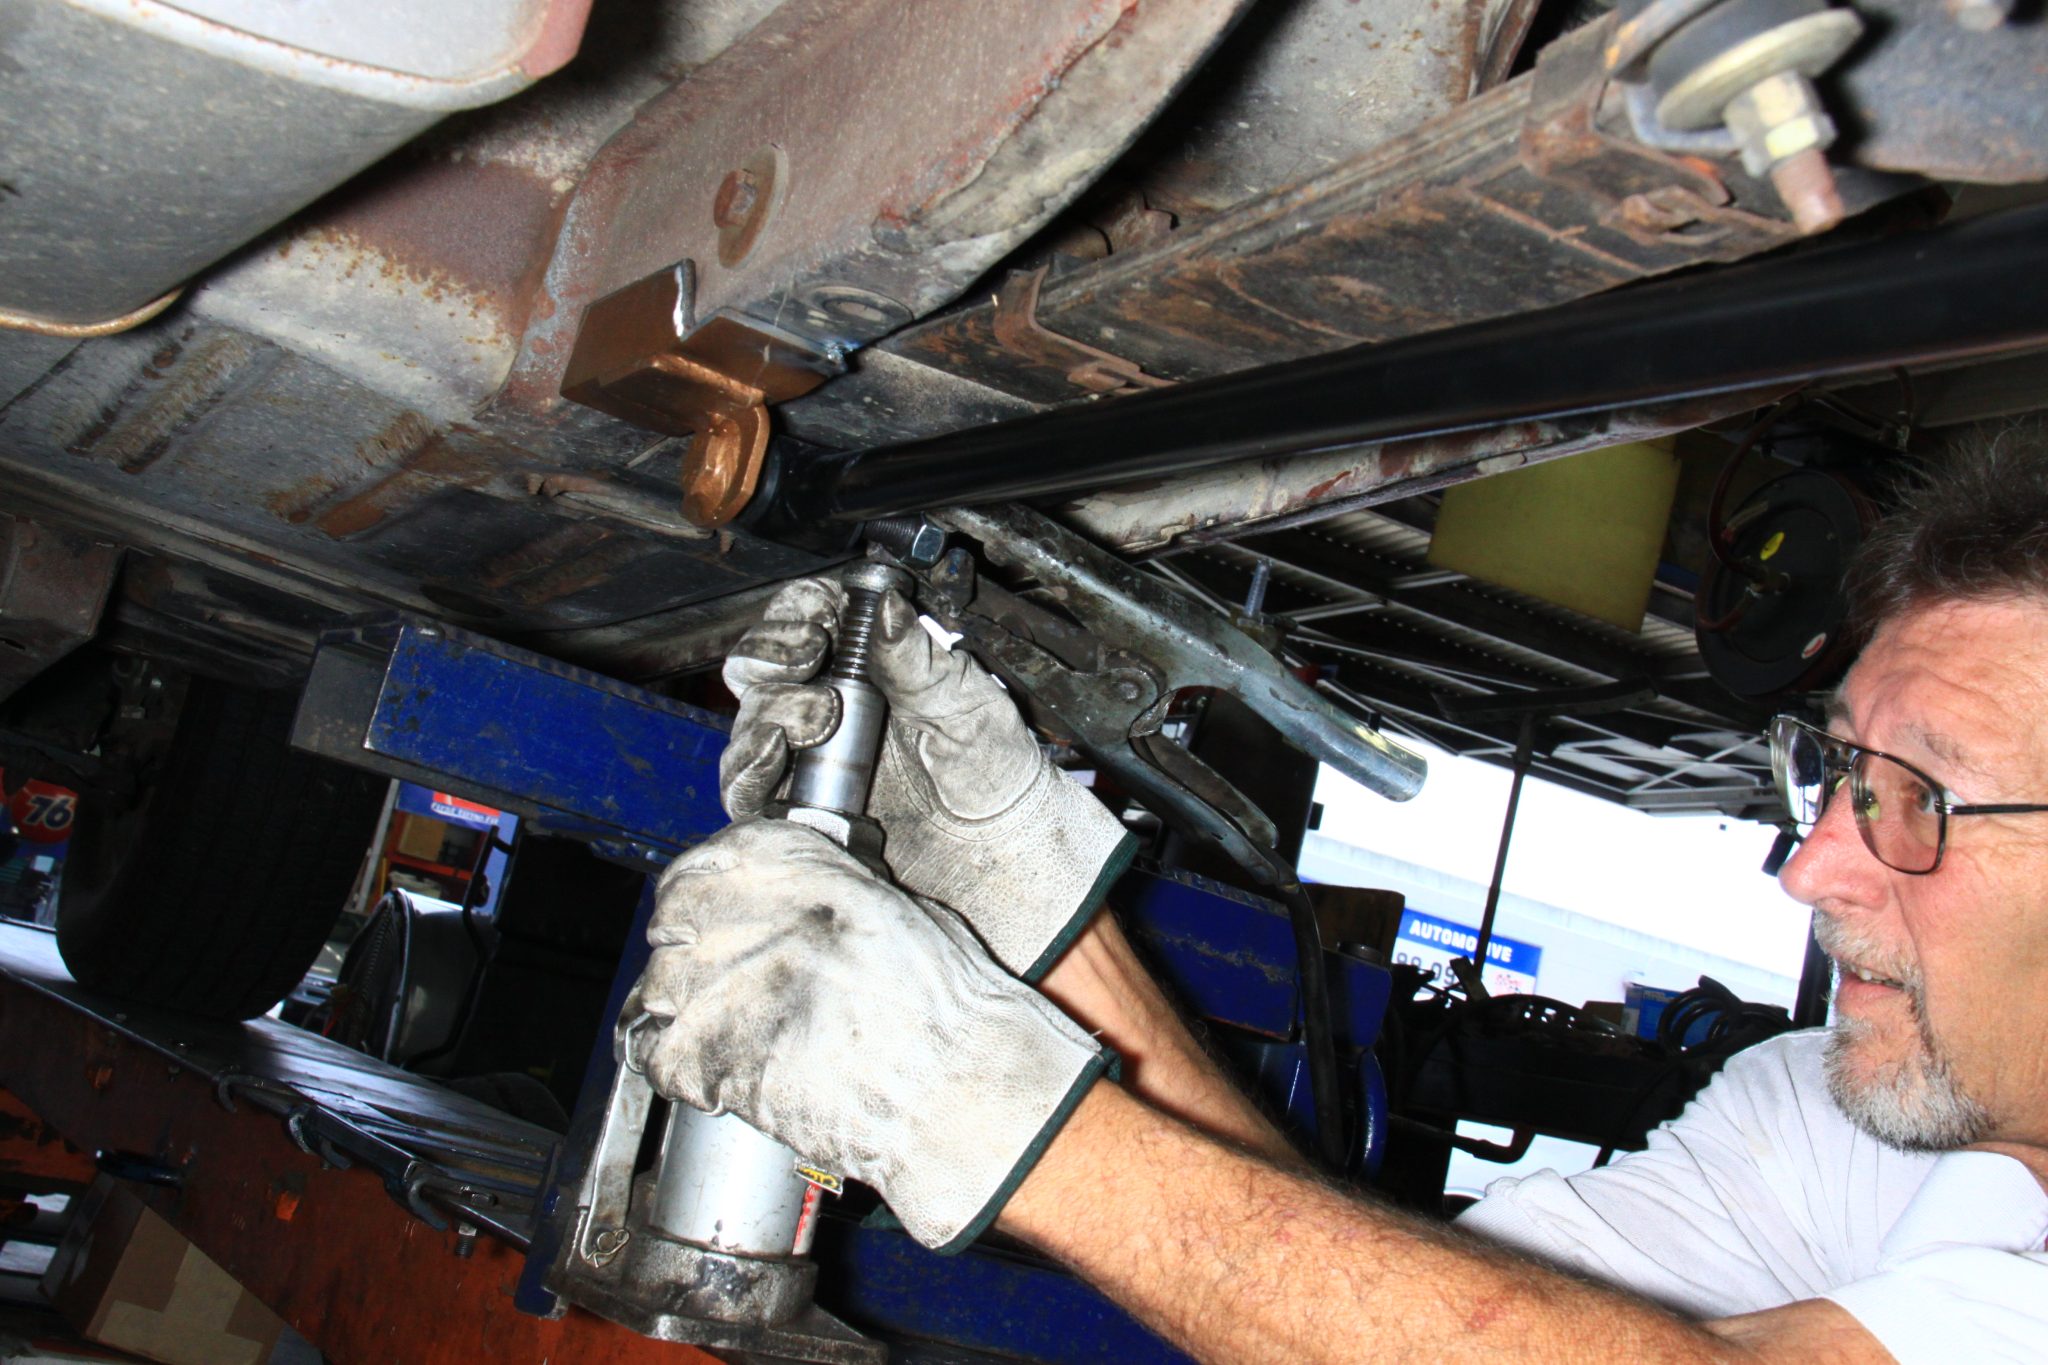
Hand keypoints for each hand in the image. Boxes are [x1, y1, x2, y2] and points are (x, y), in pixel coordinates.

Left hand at [635, 818, 1110, 1250]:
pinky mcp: (718, 1058)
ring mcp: (733, 986)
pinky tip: (708, 1071)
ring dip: (676, 1009)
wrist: (961, 1093)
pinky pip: (657, 1054)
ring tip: (712, 1031)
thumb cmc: (950, 1011)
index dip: (696, 893)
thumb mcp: (894, 913)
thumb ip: (825, 893)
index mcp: (807, 873)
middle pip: (670, 922)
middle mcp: (763, 918)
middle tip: (710, 978)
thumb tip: (779, 897)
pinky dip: (673, 1065)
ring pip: (657, 988)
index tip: (700, 913)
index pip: (706, 863)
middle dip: (682, 950)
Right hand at [719, 575, 1133, 979]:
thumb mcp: (962, 701)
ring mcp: (804, 753)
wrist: (997, 847)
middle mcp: (826, 699)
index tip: (817, 627)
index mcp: (867, 660)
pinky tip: (775, 759)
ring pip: (748, 718)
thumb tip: (885, 602)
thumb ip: (916, 654)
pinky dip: (746, 769)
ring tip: (813, 722)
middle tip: (806, 665)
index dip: (798, 612)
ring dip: (767, 712)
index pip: (806, 614)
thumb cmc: (992, 767)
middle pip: (758, 661)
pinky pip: (744, 785)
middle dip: (770, 656)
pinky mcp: (793, 804)